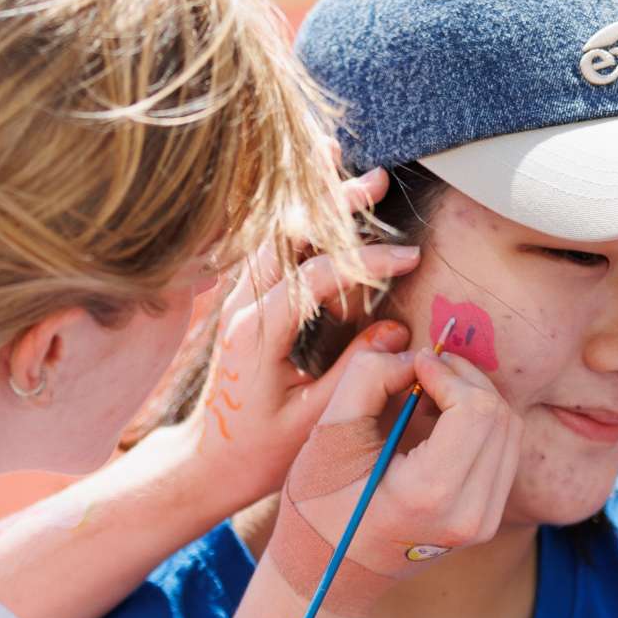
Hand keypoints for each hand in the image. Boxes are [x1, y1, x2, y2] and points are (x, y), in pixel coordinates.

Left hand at [177, 168, 419, 510]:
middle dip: (332, 203)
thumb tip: (399, 330)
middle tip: (378, 178)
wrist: (207, 462)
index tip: (411, 259)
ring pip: (274, 233)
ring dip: (309, 200)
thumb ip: (356, 372)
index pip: (315, 276)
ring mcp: (238, 301)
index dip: (366, 261)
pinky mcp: (243, 304)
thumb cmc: (260, 452)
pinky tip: (313, 196)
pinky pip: (269, 249)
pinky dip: (294, 220)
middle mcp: (242, 307)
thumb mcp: (314, 420)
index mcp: (257, 333)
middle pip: (286, 235)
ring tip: (334, 155)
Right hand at [266, 341, 518, 617]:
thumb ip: (368, 377)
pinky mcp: (487, 522)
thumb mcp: (328, 433)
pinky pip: (505, 454)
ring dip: (475, 399)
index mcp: (429, 494)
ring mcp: (483, 523)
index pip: (475, 409)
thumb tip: (414, 355)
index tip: (415, 364)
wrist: (330, 571)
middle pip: (500, 417)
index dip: (449, 372)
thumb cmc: (319, 503)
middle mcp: (469, 514)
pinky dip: (480, 424)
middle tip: (424, 371)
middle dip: (465, 379)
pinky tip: (442, 422)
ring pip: (510, 432)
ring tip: (430, 396)